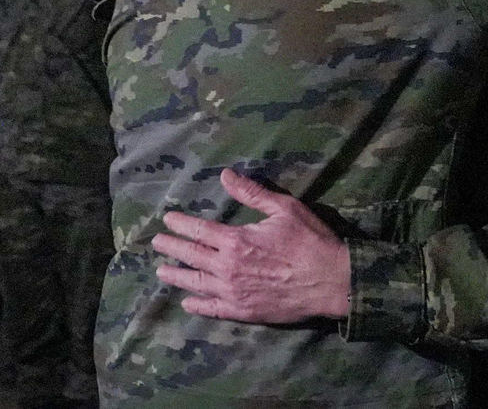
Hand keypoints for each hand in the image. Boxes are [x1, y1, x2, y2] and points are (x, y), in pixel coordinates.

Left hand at [150, 168, 349, 323]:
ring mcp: (233, 292)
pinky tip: (187, 302)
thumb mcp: (283, 208)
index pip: (200, 231)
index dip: (181, 224)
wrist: (330, 281)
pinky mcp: (243, 311)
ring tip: (161, 271)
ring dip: (177, 276)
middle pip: (192, 256)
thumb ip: (251, 193)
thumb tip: (225, 175)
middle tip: (156, 243)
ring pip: (196, 283)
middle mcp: (228, 267)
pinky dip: (197, 306)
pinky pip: (213, 309)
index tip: (168, 220)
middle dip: (172, 248)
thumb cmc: (309, 240)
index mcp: (236, 240)